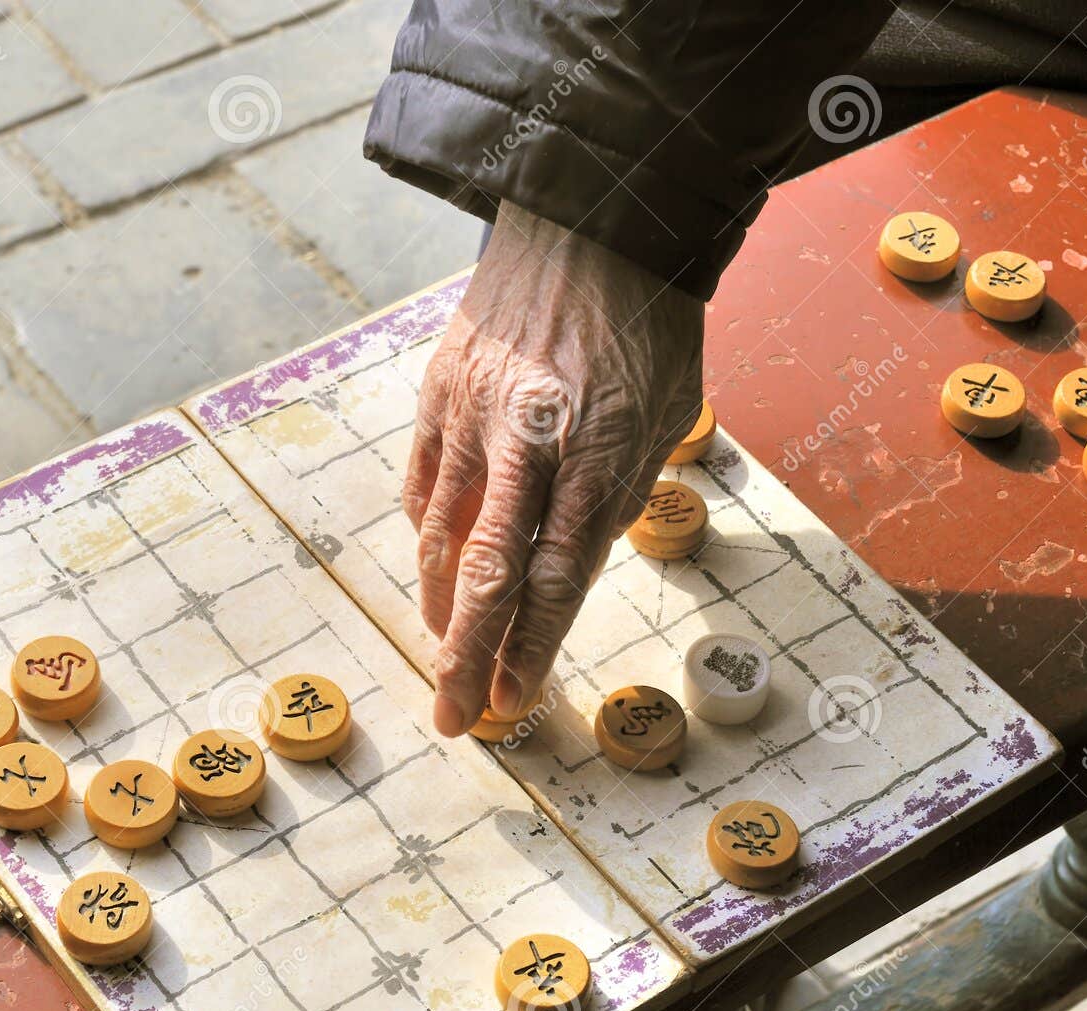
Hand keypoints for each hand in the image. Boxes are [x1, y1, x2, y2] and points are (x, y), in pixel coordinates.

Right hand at [406, 200, 703, 735]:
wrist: (590, 215)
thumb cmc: (645, 321)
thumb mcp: (664, 412)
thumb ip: (619, 493)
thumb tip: (569, 566)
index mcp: (600, 445)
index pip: (559, 574)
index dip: (533, 647)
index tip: (516, 699)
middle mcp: (531, 435)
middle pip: (488, 572)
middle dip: (468, 657)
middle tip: (455, 719)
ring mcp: (474, 411)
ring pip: (441, 534)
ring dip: (438, 608)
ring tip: (443, 656)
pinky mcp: (439, 388)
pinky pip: (422, 482)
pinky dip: (424, 537)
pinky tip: (431, 574)